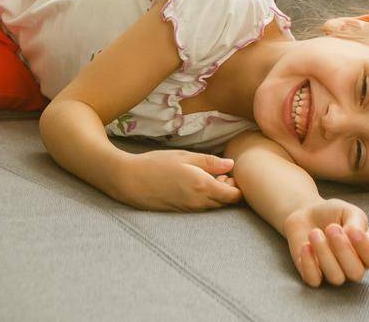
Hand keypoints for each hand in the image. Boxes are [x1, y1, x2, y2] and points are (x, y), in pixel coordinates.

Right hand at [116, 150, 242, 211]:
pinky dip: (204, 199)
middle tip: (220, 173)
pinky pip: (200, 208)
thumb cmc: (155, 164)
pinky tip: (193, 185)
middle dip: (228, 191)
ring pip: (213, 206)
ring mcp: (190, 210)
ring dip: (216, 195)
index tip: (231, 174)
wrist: (130, 181)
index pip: (234, 196)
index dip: (238, 186)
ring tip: (205, 177)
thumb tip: (231, 165)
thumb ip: (210, 162)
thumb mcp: (184, 156)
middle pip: (225, 203)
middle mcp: (199, 202)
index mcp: (203, 186)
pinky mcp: (181, 212)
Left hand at [281, 199, 368, 286]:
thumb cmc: (332, 214)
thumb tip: (355, 234)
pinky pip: (314, 280)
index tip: (353, 230)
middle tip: (331, 228)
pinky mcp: (313, 275)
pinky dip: (309, 264)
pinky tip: (306, 246)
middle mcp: (352, 267)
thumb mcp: (349, 211)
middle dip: (343, 250)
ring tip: (314, 232)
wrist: (305, 213)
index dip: (366, 248)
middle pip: (356, 273)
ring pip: (336, 277)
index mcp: (366, 252)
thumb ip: (357, 222)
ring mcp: (333, 273)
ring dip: (324, 253)